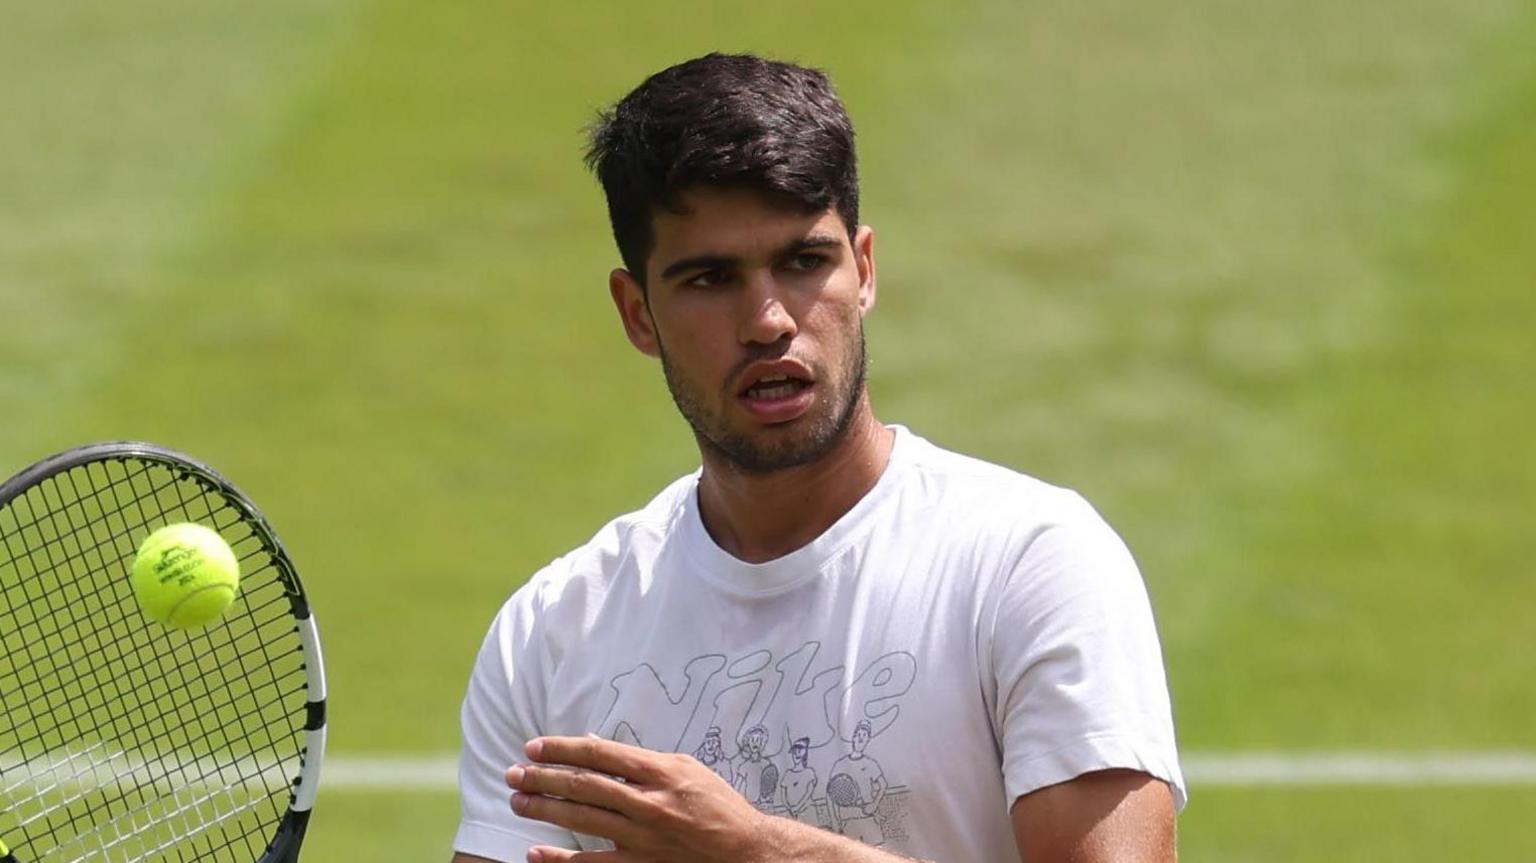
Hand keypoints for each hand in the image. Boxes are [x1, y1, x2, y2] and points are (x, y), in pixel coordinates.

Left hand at [505, 735, 772, 862]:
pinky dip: (560, 860)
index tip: (534, 746)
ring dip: (544, 809)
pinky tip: (535, 852)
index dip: (563, 748)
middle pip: (584, 785)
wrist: (746, 851)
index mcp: (660, 772)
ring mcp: (643, 837)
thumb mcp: (687, 768)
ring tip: (516, 801)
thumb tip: (600, 748)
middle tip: (513, 773)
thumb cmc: (718, 805)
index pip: (600, 754)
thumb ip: (644, 760)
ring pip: (582, 820)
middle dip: (543, 777)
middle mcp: (648, 802)